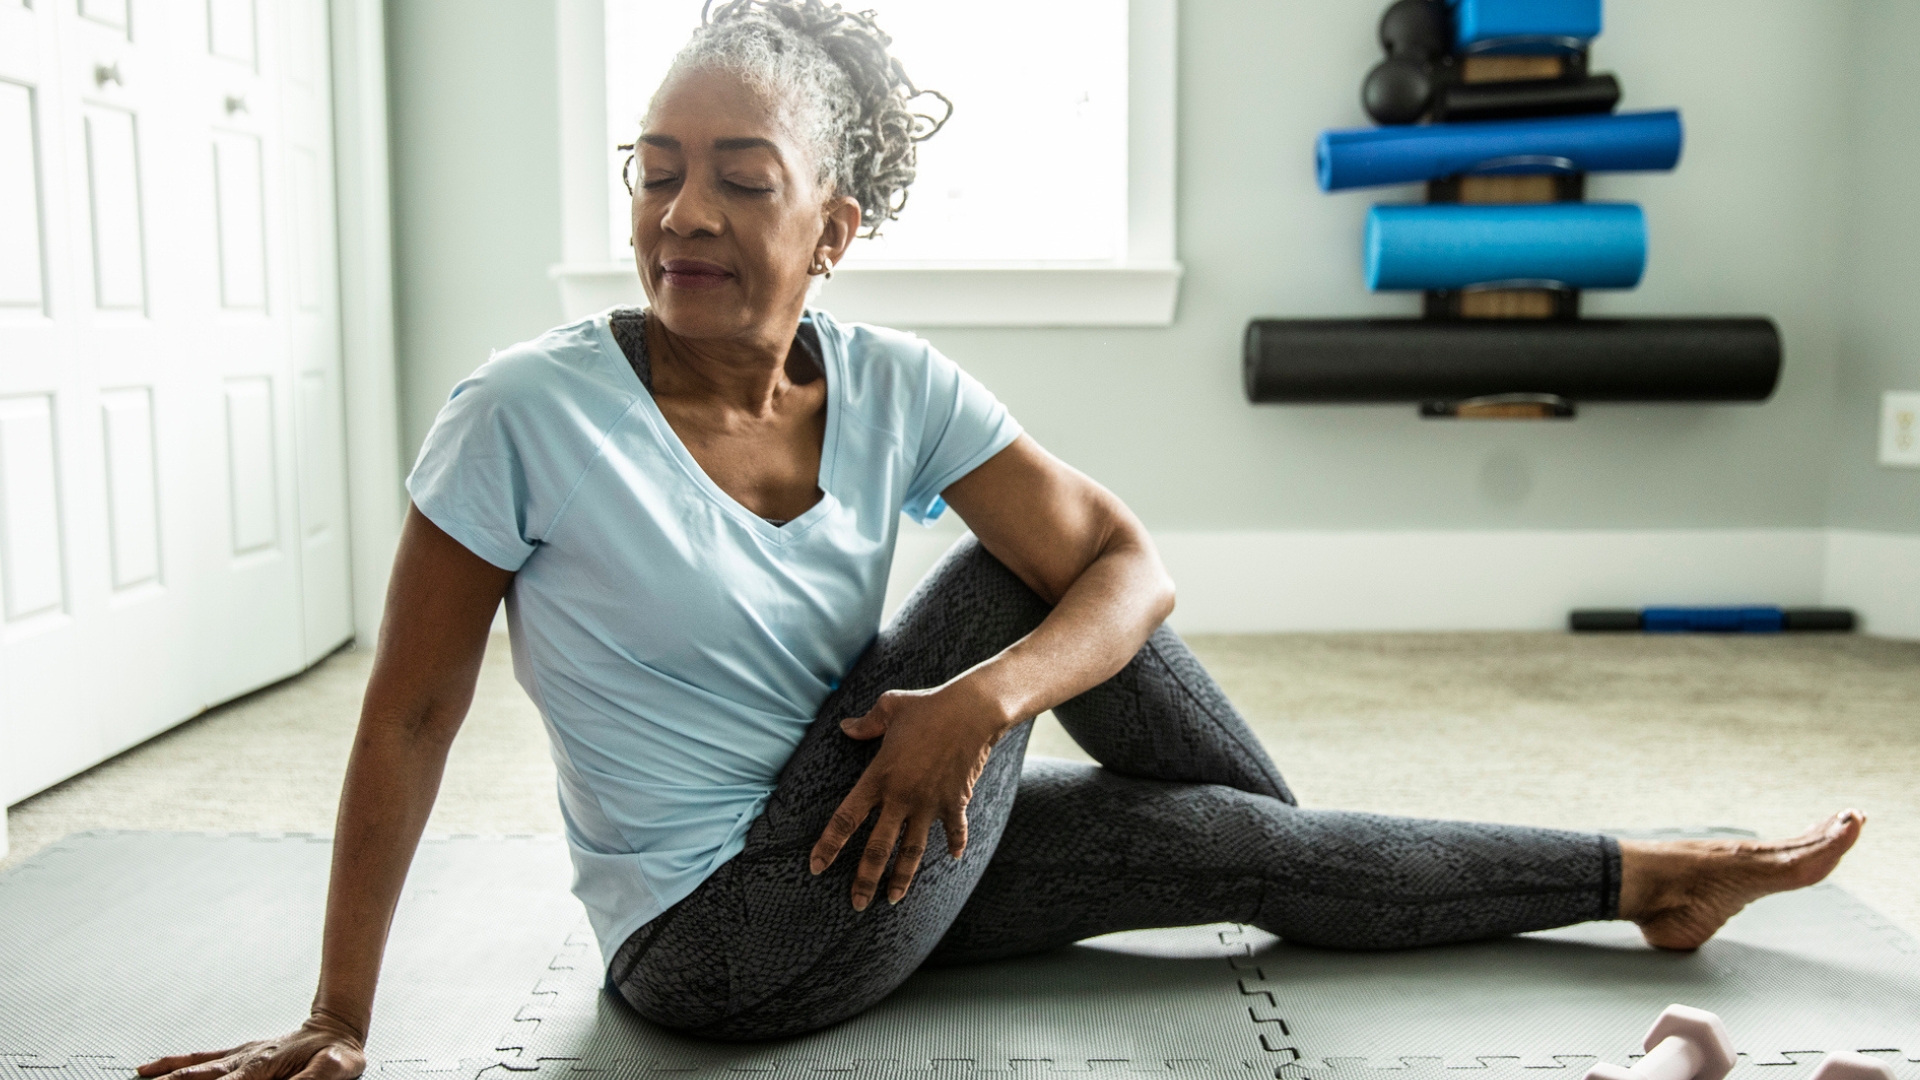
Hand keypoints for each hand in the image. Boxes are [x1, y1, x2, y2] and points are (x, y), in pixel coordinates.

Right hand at [137, 1013, 366, 1079]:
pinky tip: (150, 1070)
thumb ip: (313, 1079)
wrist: (337, 1029)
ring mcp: (238, 1057)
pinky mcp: (237, 1055)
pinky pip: (200, 1060)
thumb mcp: (336, 1068)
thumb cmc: (338, 1053)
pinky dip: (173, 1065)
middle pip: (199, 1079)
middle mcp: (244, 1060)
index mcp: (263, 1067)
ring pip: (193, 1070)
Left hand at [809, 680, 1011, 909]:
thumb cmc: (928, 706)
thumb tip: (845, 728)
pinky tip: (954, 859)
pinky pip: (954, 830)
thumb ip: (865, 724)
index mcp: (879, 776)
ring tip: (893, 899)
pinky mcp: (954, 801)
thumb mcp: (890, 707)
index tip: (817, 866)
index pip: (847, 817)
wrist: (972, 710)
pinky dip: (955, 844)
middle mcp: (901, 796)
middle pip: (878, 847)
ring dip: (902, 877)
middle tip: (856, 903)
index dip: (830, 844)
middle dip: (865, 879)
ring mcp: (929, 803)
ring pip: (912, 850)